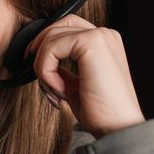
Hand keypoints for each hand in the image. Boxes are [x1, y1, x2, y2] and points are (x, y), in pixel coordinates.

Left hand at [24, 14, 144, 137]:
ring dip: (43, 67)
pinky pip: (51, 48)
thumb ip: (61, 67)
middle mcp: (104, 34)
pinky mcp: (91, 43)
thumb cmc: (100, 112)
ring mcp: (99, 36)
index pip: (67, 27)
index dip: (46, 43)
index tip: (34, 64)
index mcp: (104, 42)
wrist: (118, 128)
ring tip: (55, 93)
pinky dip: (46, 71)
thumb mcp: (75, 84)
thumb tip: (39, 60)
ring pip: (50, 38)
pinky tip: (60, 91)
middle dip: (39, 49)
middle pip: (57, 25)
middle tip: (37, 76)